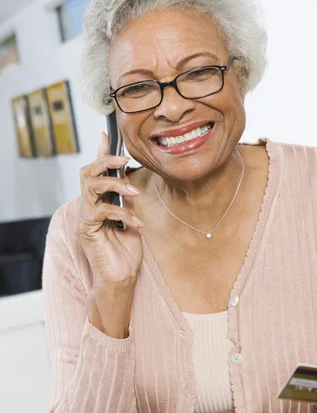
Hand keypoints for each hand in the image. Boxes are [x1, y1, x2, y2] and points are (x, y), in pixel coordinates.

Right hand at [76, 132, 143, 337]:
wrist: (121, 278)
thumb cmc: (126, 250)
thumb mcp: (131, 218)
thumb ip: (127, 200)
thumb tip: (132, 182)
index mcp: (98, 201)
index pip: (95, 172)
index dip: (100, 152)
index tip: (107, 134)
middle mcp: (88, 206)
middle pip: (87, 173)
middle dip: (105, 161)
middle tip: (125, 160)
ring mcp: (85, 217)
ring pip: (90, 186)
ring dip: (115, 184)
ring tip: (134, 193)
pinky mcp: (86, 230)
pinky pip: (101, 211)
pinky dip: (122, 213)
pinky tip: (136, 223)